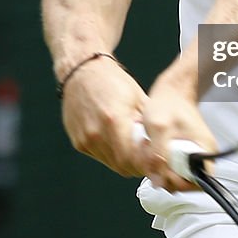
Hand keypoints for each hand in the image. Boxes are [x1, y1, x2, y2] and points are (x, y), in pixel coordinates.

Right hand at [60, 55, 149, 176]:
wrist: (83, 72)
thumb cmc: (112, 81)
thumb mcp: (138, 98)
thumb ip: (147, 124)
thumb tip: (160, 143)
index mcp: (114, 120)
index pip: (132, 159)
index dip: (146, 164)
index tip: (155, 161)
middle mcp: (96, 133)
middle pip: (122, 166)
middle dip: (138, 166)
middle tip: (149, 159)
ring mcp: (85, 139)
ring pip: (110, 164)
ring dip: (124, 161)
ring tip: (135, 149)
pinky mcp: (78, 142)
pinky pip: (99, 156)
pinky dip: (111, 154)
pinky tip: (118, 142)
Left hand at [139, 62, 216, 191]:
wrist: (171, 92)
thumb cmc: (168, 104)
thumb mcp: (159, 128)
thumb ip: (158, 156)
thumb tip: (158, 181)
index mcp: (204, 152)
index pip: (197, 184)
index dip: (178, 182)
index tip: (163, 169)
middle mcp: (201, 157)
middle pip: (183, 183)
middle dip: (164, 174)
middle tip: (153, 155)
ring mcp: (191, 156)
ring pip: (174, 176)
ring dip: (159, 168)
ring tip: (152, 148)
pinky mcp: (181, 155)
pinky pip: (170, 168)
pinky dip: (158, 162)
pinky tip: (153, 148)